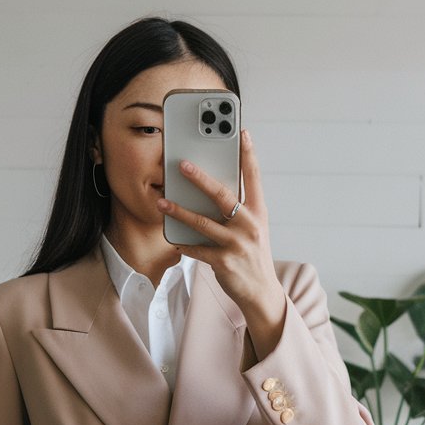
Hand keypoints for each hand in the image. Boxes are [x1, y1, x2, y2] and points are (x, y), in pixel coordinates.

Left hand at [156, 129, 286, 359]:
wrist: (261, 292)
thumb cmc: (252, 255)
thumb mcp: (253, 228)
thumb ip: (238, 209)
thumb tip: (210, 188)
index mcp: (258, 212)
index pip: (254, 178)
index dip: (248, 154)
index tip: (242, 132)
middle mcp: (250, 225)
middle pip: (223, 196)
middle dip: (201, 179)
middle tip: (183, 164)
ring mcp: (238, 245)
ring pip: (204, 223)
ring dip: (180, 211)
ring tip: (163, 201)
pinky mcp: (225, 263)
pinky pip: (198, 249)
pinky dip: (184, 244)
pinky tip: (173, 237)